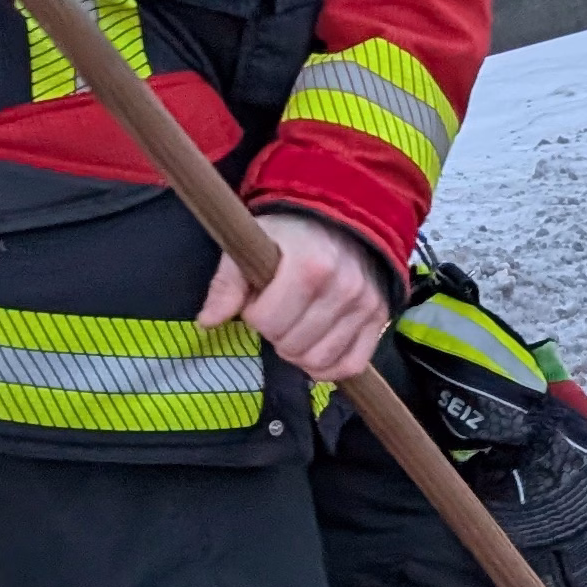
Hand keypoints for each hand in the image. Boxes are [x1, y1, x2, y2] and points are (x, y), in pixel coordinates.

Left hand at [202, 212, 392, 383]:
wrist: (344, 218)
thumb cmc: (291, 234)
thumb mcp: (254, 243)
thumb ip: (228, 282)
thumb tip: (207, 322)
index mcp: (310, 266)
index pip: (268, 322)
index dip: (254, 315)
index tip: (259, 298)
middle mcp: (344, 288)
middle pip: (292, 346)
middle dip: (275, 334)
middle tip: (278, 313)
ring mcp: (366, 306)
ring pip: (319, 361)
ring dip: (298, 353)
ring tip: (295, 329)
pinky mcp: (379, 319)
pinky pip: (351, 365)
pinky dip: (329, 368)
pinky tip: (315, 352)